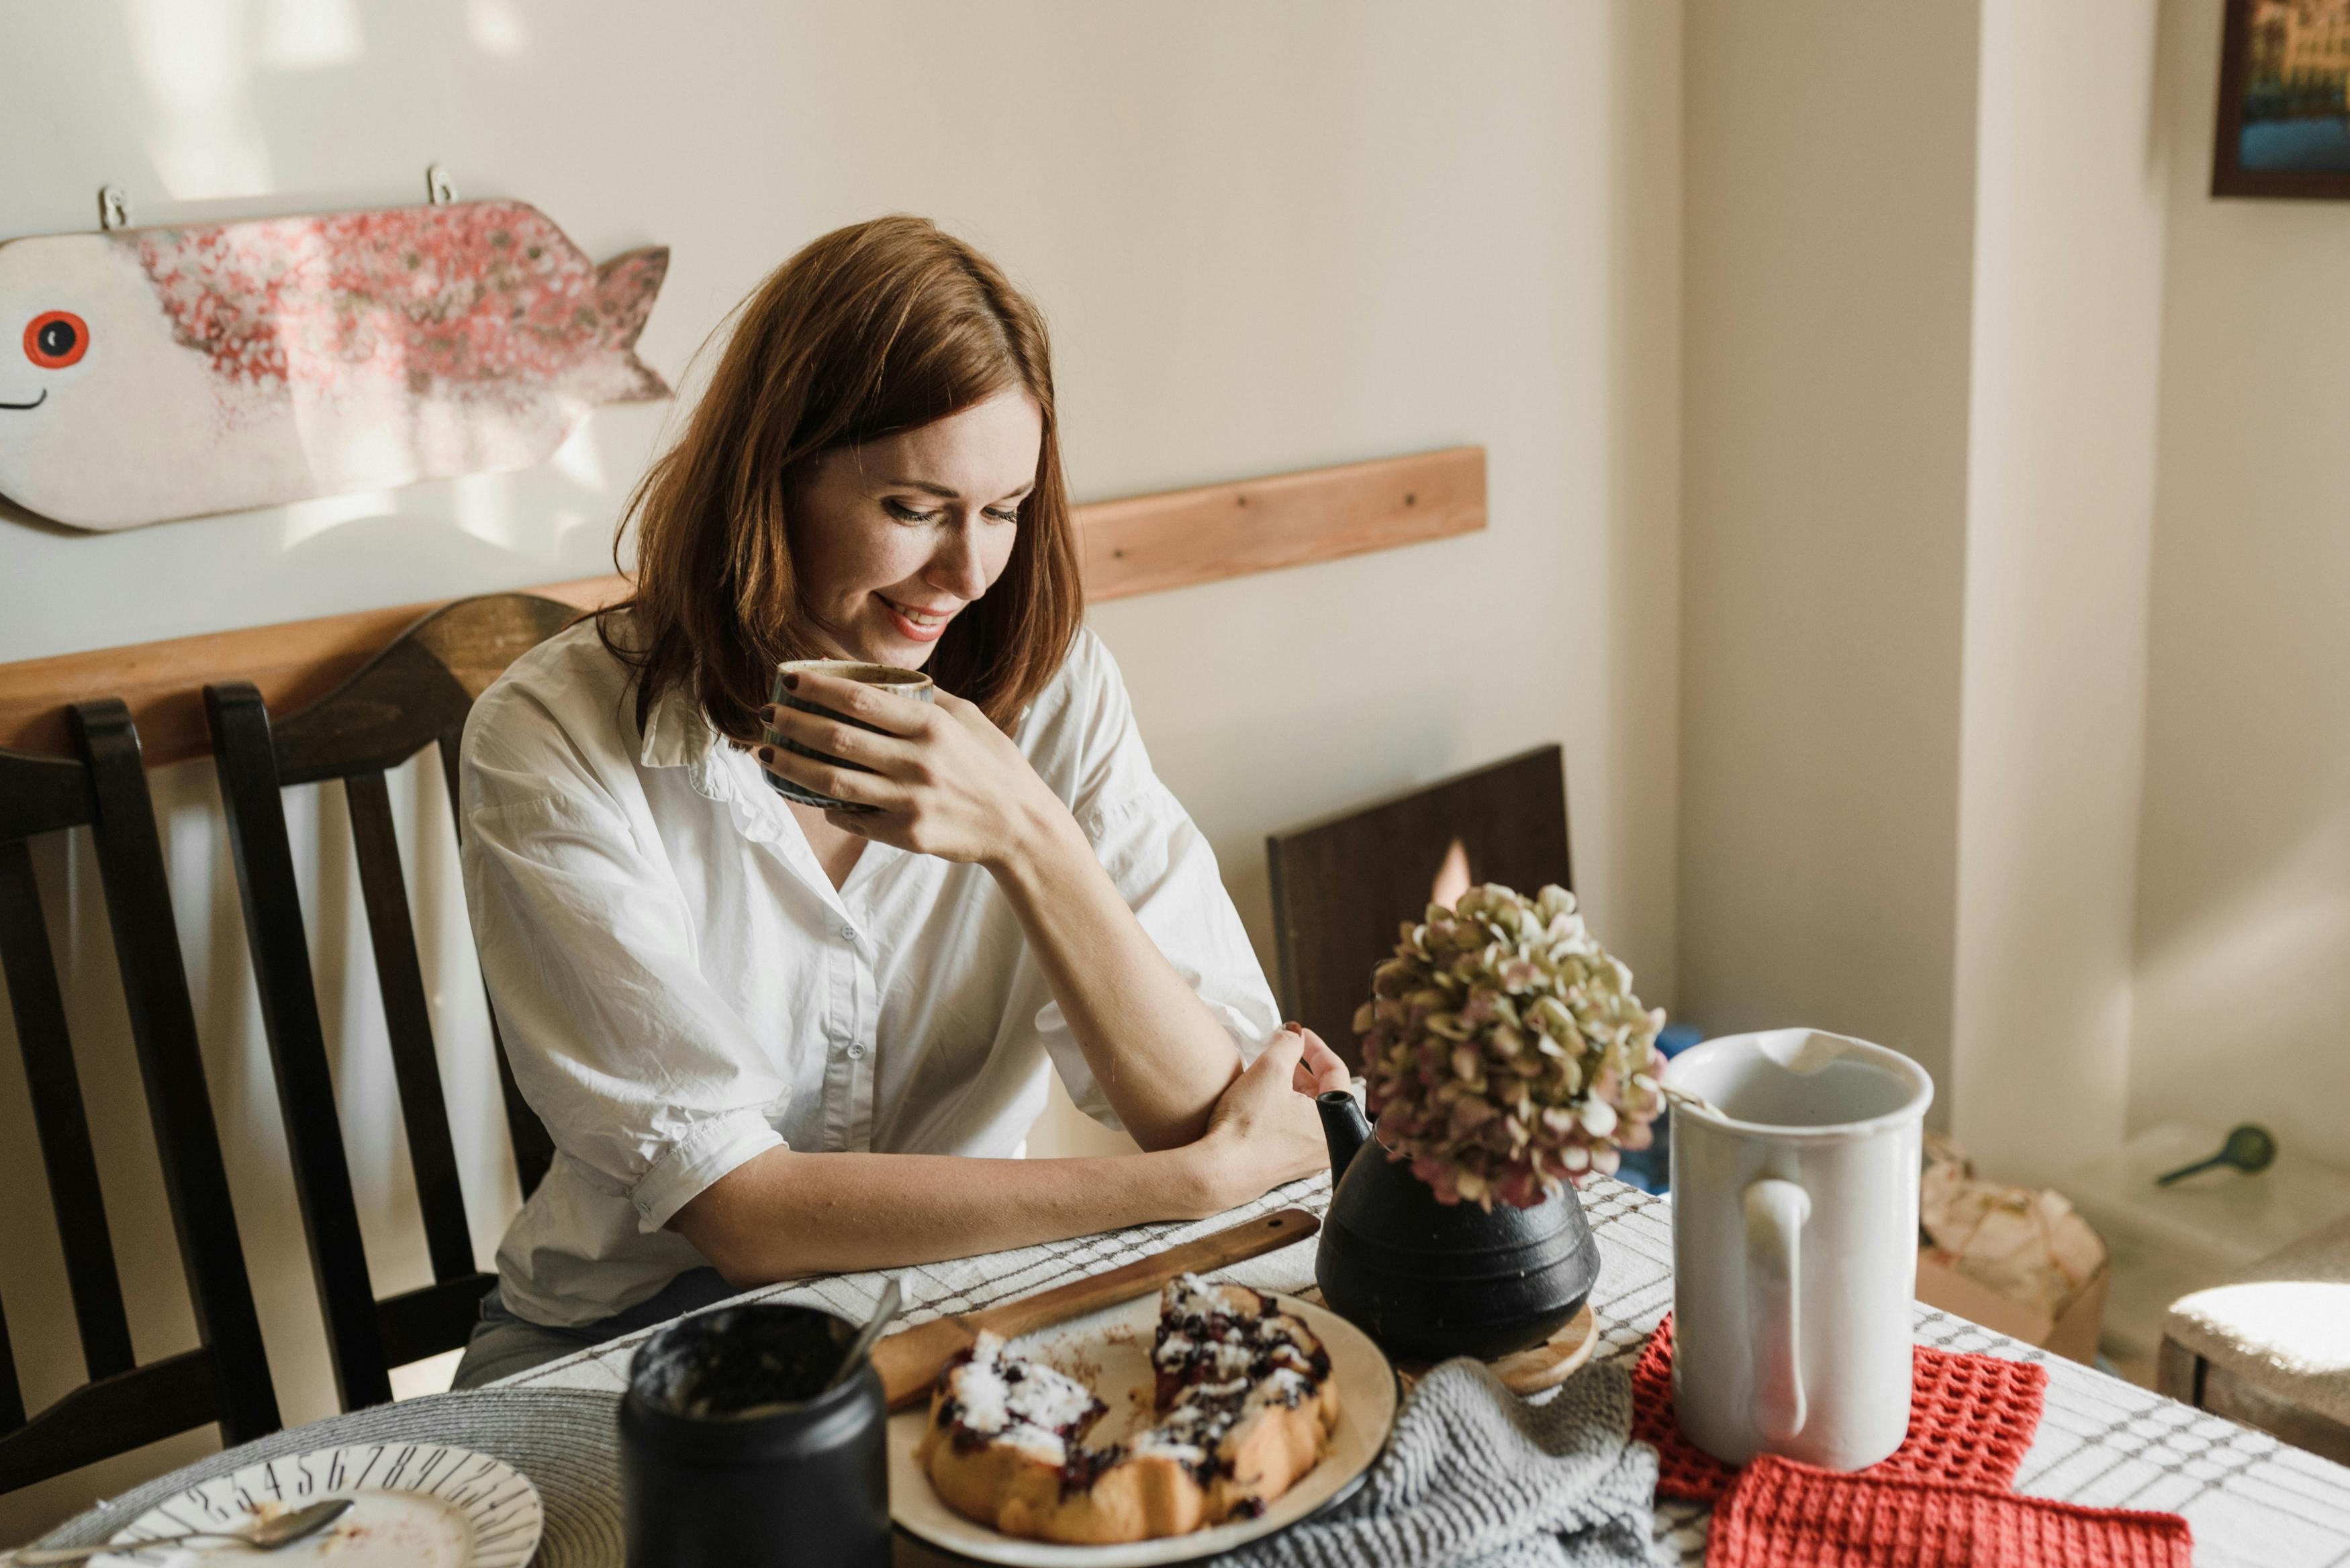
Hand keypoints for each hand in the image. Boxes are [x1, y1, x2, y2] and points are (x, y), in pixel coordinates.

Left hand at [756, 671, 1061, 864]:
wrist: (1021, 826)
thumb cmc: (994, 764)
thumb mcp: (969, 718)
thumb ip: (925, 697)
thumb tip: (874, 678)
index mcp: (932, 725)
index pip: (860, 698)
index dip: (818, 688)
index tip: (789, 680)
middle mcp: (918, 761)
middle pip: (837, 738)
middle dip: (793, 723)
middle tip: (766, 715)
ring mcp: (911, 801)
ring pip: (833, 782)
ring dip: (792, 766)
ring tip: (766, 755)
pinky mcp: (907, 835)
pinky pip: (853, 819)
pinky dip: (828, 806)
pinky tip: (810, 794)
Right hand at [1193, 1026, 1351, 1210]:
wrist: (1220, 1173)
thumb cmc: (1247, 1126)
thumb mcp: (1269, 1071)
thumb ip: (1287, 1044)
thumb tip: (1294, 1034)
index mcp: (1336, 1121)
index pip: (1337, 1072)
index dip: (1316, 1046)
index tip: (1298, 1033)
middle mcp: (1329, 1144)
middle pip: (1325, 1092)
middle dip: (1304, 1067)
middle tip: (1284, 1050)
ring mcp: (1309, 1158)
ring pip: (1310, 1110)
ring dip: (1293, 1086)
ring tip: (1271, 1071)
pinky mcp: (1289, 1165)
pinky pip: (1297, 1128)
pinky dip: (1286, 1108)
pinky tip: (1264, 1099)